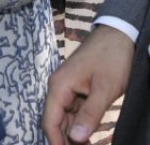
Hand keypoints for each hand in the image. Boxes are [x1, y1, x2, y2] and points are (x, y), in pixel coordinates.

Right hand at [44, 25, 134, 143]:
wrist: (119, 34)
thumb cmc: (112, 59)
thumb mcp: (105, 89)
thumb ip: (90, 115)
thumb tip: (75, 139)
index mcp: (59, 87)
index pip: (50, 121)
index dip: (56, 142)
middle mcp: (58, 88)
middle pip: (56, 121)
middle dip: (66, 140)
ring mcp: (68, 87)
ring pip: (66, 116)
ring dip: (75, 133)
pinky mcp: (77, 87)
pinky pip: (75, 110)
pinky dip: (81, 123)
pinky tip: (90, 134)